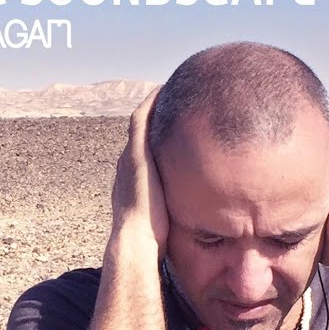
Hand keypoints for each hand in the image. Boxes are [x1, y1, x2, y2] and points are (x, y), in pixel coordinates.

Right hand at [110, 87, 168, 254]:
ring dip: (154, 105)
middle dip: (156, 117)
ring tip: (169, 90)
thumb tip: (201, 218)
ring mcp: (130, 156)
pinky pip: (142, 118)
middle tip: (172, 101)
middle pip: (142, 133)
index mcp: (133, 180)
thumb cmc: (154, 239)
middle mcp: (127, 164)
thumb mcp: (167, 218)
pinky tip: (164, 89)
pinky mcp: (136, 152)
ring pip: (141, 121)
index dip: (157, 138)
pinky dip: (151, 103)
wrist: (136, 240)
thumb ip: (178, 210)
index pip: (145, 151)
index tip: (172, 128)